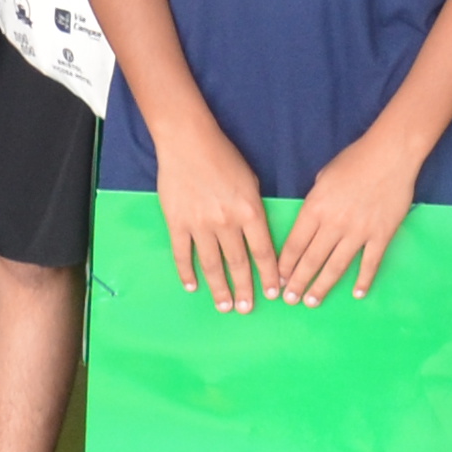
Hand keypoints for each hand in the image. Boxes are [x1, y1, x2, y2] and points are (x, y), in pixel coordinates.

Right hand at [156, 137, 275, 314]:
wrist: (187, 142)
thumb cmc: (224, 157)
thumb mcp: (252, 181)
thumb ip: (254, 210)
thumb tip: (257, 236)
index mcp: (250, 210)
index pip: (263, 251)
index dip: (268, 275)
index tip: (273, 293)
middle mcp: (227, 222)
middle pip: (238, 263)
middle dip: (244, 289)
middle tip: (247, 309)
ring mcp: (200, 224)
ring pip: (211, 265)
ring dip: (219, 289)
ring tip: (225, 306)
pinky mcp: (177, 223)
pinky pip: (182, 254)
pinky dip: (187, 273)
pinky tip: (192, 287)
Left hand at [273, 130, 420, 301]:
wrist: (391, 154)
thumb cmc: (355, 160)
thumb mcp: (323, 177)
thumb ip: (315, 203)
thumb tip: (312, 222)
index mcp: (316, 208)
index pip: (295, 244)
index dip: (285, 265)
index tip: (278, 280)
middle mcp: (334, 224)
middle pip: (312, 259)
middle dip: (298, 282)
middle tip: (289, 299)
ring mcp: (359, 232)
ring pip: (336, 266)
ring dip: (322, 286)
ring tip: (312, 301)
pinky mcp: (381, 235)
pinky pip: (370, 262)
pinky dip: (363, 280)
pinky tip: (357, 293)